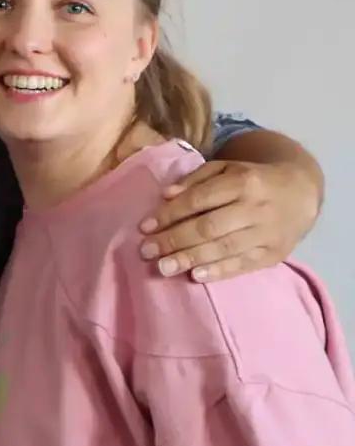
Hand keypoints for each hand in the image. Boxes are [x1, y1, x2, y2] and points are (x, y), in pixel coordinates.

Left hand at [139, 158, 321, 283]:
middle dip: (174, 240)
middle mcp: (256, 208)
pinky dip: (219, 271)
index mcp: (243, 182)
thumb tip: (165, 195)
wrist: (302, 193)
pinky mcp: (275, 253)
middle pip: (209, 227)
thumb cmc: (252, 181)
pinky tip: (195, 276)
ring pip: (224, 248)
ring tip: (162, 268)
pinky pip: (244, 264)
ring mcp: (267, 232)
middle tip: (146, 251)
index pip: (200, 200)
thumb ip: (195, 179)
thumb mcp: (226, 169)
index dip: (170, 214)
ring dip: (190, 259)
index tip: (144, 227)